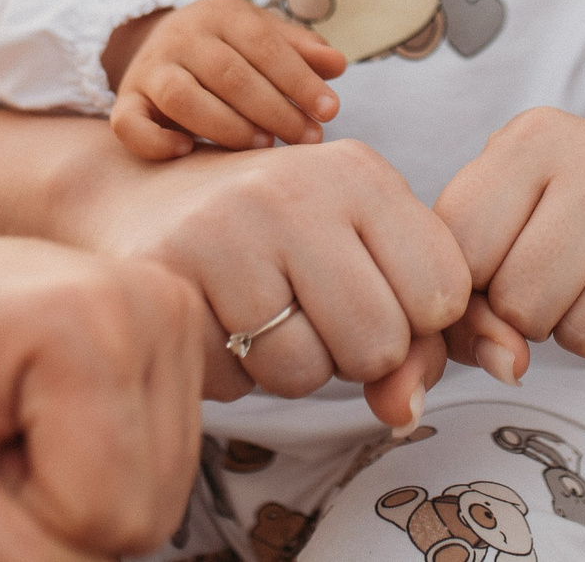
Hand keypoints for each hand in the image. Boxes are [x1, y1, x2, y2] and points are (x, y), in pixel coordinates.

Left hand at [0, 235, 205, 558]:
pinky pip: (165, 462)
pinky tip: (47, 420)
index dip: (24, 520)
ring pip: (162, 493)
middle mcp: (157, 301)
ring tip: (13, 432)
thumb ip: (2, 552)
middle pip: (148, 509)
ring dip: (83, 491)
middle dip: (60, 509)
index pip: (106, 516)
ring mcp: (174, 312)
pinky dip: (104, 466)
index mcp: (90, 319)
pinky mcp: (179, 331)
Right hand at [79, 133, 468, 423]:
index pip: (445, 293)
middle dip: (352, 353)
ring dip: (290, 366)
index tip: (370, 291)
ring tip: (259, 308)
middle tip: (308, 307)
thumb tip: (406, 412)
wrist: (138, 196)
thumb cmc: (271, 231)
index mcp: (359, 172)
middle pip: (381, 343)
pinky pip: (237, 382)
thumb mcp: (356, 246)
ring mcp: (228, 231)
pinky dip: (232, 370)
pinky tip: (215, 315)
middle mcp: (297, 189)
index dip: (413, 319)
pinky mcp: (171, 280)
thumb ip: (414, 332)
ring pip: (307, 373)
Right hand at [106, 0, 346, 158]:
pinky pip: (129, 124)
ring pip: (182, 98)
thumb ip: (300, 49)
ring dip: (227, 126)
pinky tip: (189, 152)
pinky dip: (156, 141)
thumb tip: (337, 64)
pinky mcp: (127, 102)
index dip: (299, 80)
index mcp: (221, 14)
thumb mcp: (264, 36)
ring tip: (264, 145)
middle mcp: (181, 37)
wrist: (158, 42)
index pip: (264, 45)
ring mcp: (149, 70)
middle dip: (274, 109)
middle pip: (229, 74)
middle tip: (307, 138)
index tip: (330, 111)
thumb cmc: (229, 47)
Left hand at [434, 107, 584, 374]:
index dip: (476, 286)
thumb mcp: (487, 239)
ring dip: (584, 334)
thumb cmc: (545, 221)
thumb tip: (511, 365)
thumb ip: (464, 312)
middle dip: (530, 315)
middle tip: (558, 276)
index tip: (501, 259)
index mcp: (536, 136)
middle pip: (527, 304)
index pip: (468, 257)